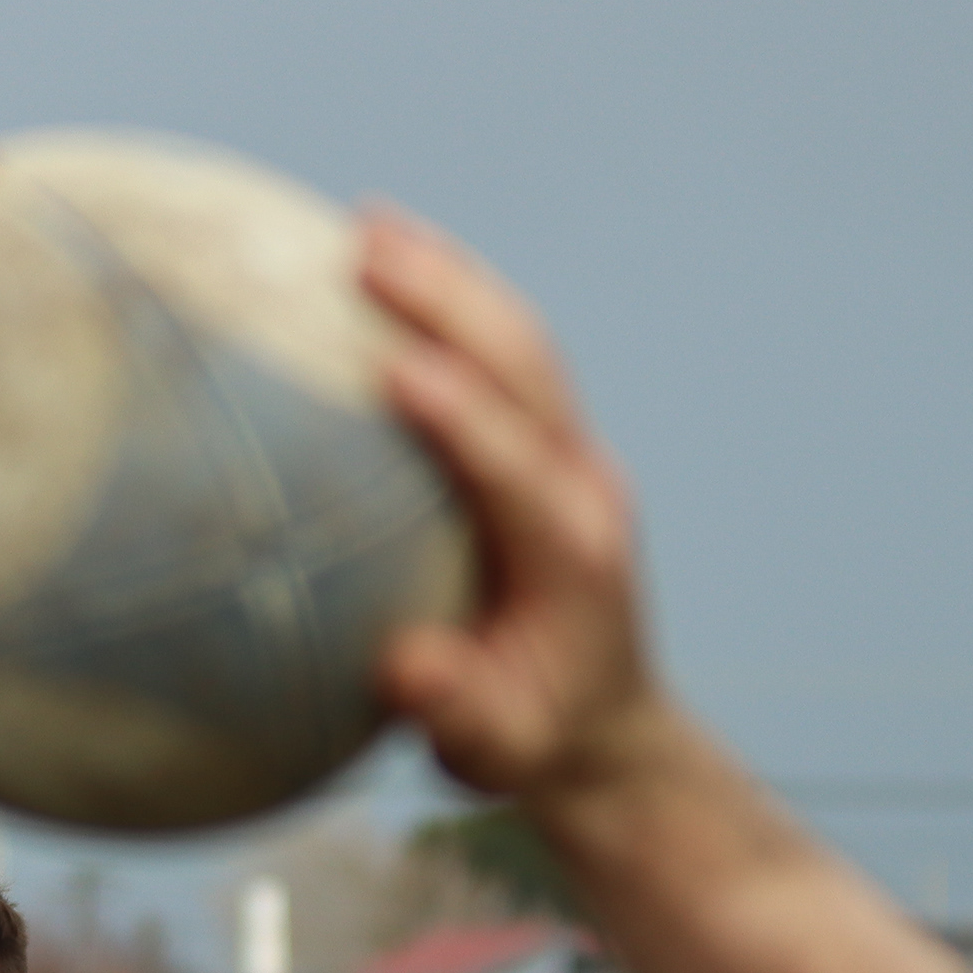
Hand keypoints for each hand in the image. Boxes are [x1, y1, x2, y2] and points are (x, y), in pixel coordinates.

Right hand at [364, 209, 677, 805]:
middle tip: (368, 246)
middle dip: (452, 300)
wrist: (604, 725)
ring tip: (368, 223)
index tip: (399, 367)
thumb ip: (458, 711)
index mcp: (572, 551)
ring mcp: (569, 457)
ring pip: (518, 344)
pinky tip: (377, 277)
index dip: (464, 414)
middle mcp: (580, 483)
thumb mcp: (497, 749)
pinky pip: (498, 362)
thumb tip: (407, 667)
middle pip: (525, 365)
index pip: (516, 463)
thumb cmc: (532, 740)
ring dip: (451, 279)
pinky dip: (447, 309)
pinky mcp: (544, 450)